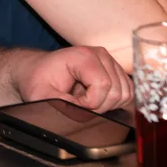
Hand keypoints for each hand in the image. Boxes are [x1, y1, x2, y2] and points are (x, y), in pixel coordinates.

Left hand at [11, 46, 133, 113]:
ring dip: (106, 105)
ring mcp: (110, 62)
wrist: (39, 70)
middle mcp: (100, 55)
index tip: (74, 104)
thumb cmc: (39, 80)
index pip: (103, 85)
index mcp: (83, 56)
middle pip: (116, 92)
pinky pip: (127, 93)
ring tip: (85, 100)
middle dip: (99, 106)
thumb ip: (58, 103)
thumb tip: (81, 111)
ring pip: (124, 94)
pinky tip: (94, 99)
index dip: (90, 103)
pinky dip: (113, 102)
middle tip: (79, 104)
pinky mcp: (115, 71)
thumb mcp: (39, 94)